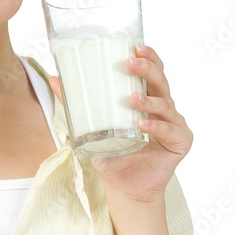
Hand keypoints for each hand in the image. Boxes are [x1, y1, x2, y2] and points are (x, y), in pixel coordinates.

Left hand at [48, 44, 192, 203]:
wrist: (124, 188)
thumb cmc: (112, 155)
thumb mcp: (90, 127)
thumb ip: (75, 104)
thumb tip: (54, 80)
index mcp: (147, 99)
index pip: (152, 72)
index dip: (148, 57)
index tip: (135, 45)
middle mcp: (164, 108)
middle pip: (160, 82)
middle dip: (148, 69)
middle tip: (132, 62)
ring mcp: (174, 124)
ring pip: (165, 104)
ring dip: (149, 100)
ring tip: (132, 99)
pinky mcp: (180, 142)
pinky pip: (169, 130)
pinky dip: (156, 126)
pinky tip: (142, 124)